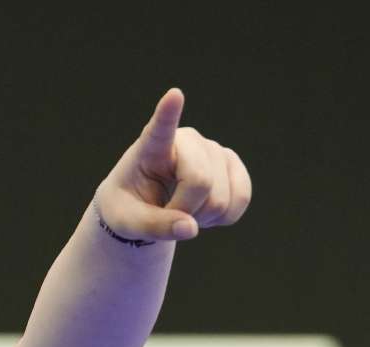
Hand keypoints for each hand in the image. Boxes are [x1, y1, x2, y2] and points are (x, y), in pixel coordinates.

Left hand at [93, 88, 251, 241]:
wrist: (145, 206)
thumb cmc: (129, 208)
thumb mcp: (128, 223)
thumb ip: (155, 227)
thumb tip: (190, 229)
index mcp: (150, 147)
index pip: (159, 128)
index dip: (168, 113)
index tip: (174, 95)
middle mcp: (186, 140)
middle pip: (200, 182)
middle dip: (185, 210)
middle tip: (167, 213)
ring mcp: (213, 149)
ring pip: (221, 197)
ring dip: (202, 217)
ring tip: (183, 209)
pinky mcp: (233, 164)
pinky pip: (241, 199)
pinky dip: (223, 217)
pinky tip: (204, 211)